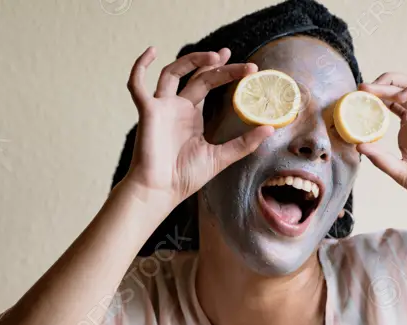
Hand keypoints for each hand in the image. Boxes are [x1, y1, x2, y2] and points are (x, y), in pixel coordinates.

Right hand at [122, 47, 274, 211]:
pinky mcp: (147, 112)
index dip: (225, 72)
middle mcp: (176, 107)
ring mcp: (161, 108)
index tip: (247, 68)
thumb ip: (244, 143)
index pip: (208, 83)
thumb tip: (270, 128)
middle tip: (233, 56)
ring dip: (190, 61)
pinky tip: (151, 50)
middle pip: (197, 76)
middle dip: (215, 64)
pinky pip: (136, 85)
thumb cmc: (185, 177)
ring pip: (171, 72)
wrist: (161, 191)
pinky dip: (139, 67)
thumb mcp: (221, 157)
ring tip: (214, 57)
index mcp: (191, 115)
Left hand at [356, 73, 406, 219]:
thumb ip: (380, 158)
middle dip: (380, 86)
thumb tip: (357, 145)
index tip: (355, 101)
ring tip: (373, 89)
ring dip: (393, 85)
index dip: (374, 99)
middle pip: (399, 91)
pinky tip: (398, 98)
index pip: (389, 104)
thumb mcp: (399, 172)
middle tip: (361, 89)